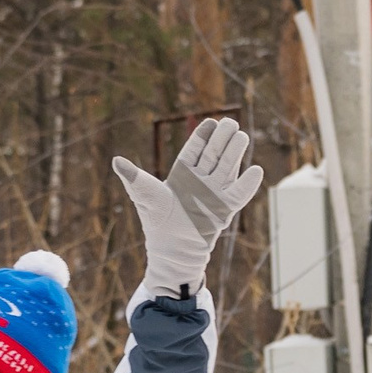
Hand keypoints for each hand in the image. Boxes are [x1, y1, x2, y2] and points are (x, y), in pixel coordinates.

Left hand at [112, 117, 264, 297]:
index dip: (203, 135)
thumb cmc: (156, 223)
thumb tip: (116, 160)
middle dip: (222, 139)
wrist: (171, 250)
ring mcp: (214, 194)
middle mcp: (200, 181)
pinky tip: (255, 170)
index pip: (195, 149)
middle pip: (214, 155)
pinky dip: (247, 184)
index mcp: (182, 174)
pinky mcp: (224, 210)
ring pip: (227, 168)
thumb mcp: (144, 196)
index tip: (211, 122)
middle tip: (231, 123)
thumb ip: (134, 177)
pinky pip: (238, 194)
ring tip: (242, 136)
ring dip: (235, 153)